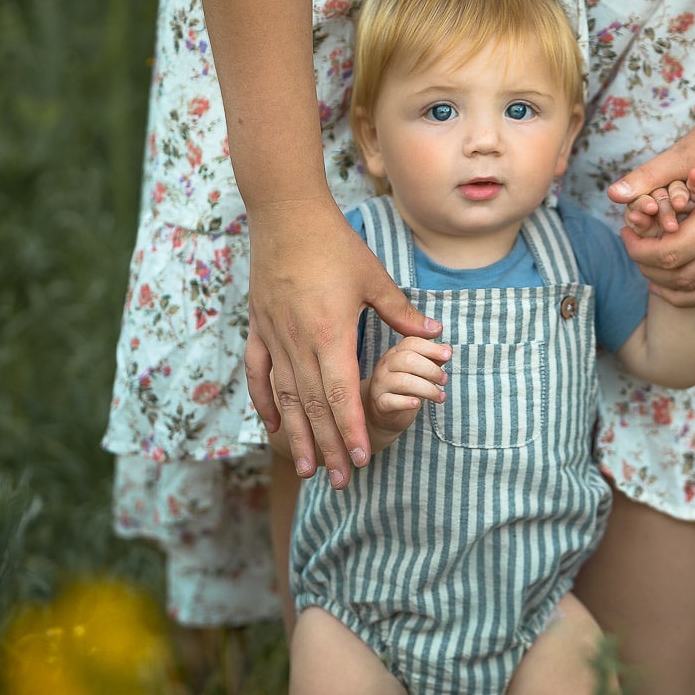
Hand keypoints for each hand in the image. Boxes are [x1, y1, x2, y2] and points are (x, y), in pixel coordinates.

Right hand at [244, 199, 441, 485]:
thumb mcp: (374, 277)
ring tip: (305, 468)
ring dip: (296, 435)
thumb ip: (402, 313)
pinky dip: (264, 402)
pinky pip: (258, 374)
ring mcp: (274, 336)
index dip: (352, 429)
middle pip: (313, 406)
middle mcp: (299, 342)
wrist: (285, 213)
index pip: (342, 393)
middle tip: (337, 482)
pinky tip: (273, 427)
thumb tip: (436, 337)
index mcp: (330, 332)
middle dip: (328, 447)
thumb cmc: (335, 244)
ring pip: (285, 397)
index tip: (361, 458)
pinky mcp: (259, 328)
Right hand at [367, 336, 452, 437]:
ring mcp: (380, 384)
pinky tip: (417, 404)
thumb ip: (433, 360)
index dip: (431, 348)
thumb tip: (447, 349)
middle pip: (407, 360)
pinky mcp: (379, 403)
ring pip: (403, 381)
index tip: (448, 355)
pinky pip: (391, 401)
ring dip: (427, 389)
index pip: (411, 343)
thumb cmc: (406, 388)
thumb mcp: (420, 371)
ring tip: (440, 396)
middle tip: (444, 380)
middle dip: (431, 369)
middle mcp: (385, 366)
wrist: (384, 411)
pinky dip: (406, 402)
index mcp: (395, 353)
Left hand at [609, 94, 694, 324]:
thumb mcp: (684, 151)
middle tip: (635, 254)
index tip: (625, 236)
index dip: (640, 252)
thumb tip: (613, 195)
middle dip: (654, 273)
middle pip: (689, 278)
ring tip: (656, 284)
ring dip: (682, 294)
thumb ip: (647, 176)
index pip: (670, 256)